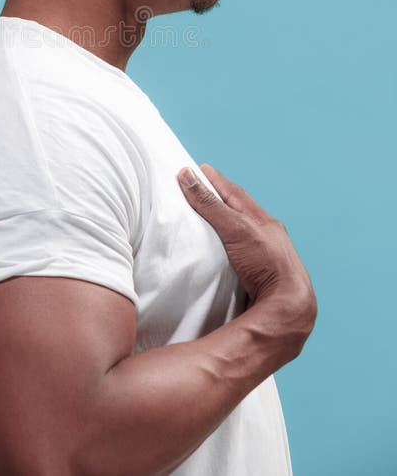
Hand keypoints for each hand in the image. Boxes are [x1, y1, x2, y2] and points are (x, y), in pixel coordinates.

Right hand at [177, 163, 316, 342]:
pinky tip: (228, 249)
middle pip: (242, 209)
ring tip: (214, 215)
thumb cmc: (266, 264)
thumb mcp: (235, 228)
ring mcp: (267, 254)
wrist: (287, 306)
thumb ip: (211, 204)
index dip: (216, 180)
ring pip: (245, 230)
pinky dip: (234, 242)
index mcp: (262, 220)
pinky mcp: (263, 273)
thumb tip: (188, 176)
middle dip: (224, 197)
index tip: (201, 170)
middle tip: (205, 187)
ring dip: (230, 221)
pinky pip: (245, 250)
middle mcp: (268, 234)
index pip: (235, 193)